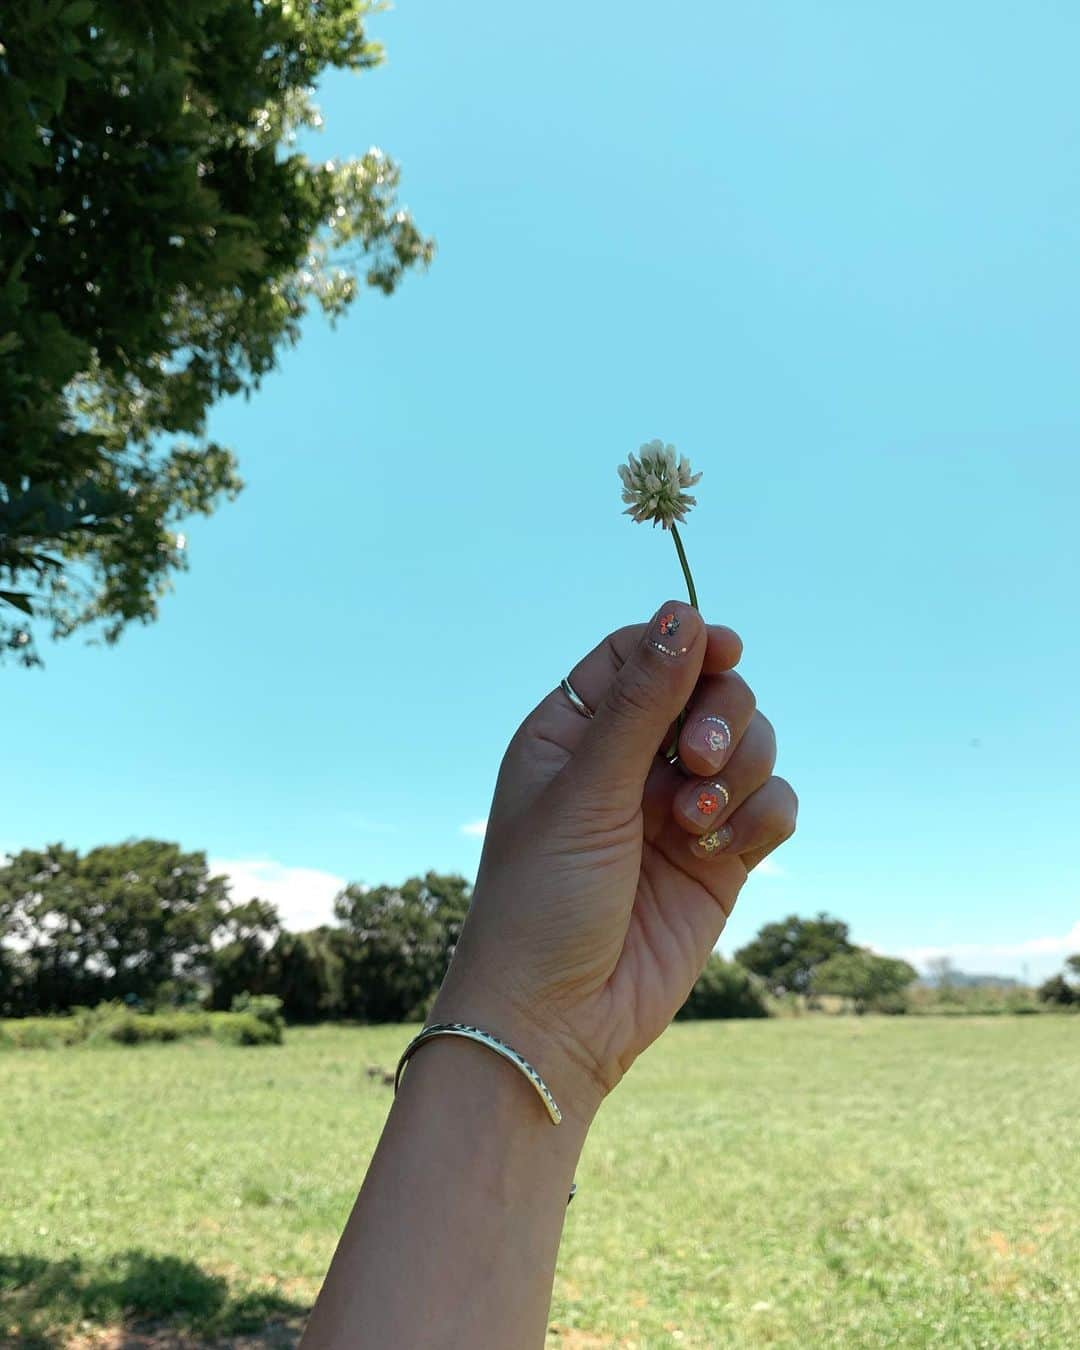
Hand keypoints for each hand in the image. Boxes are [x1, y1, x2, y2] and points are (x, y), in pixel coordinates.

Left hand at [429, 601, 797, 1122]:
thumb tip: (686, 612)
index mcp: (575, 732)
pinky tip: (719, 853)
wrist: (558, 1021)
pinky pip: (772, 806)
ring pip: (750, 744)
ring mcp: (679, 807)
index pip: (642, 654)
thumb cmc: (542, 900)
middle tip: (698, 762)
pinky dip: (761, 819)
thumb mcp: (585, 792)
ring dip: (740, 771)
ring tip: (695, 822)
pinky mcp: (720, 856)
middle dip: (720, 717)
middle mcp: (630, 762)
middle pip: (709, 690)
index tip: (726, 649)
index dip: (687, 643)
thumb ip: (641, 704)